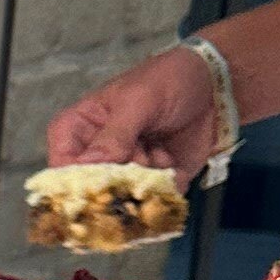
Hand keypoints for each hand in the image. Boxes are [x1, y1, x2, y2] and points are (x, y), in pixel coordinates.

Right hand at [44, 46, 221, 180]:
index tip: (100, 181)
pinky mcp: (154, 180)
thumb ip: (114, 134)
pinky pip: (154, 200)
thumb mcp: (139, 101)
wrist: (217, 86)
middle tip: (141, 156)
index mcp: (80, 128)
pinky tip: (173, 160)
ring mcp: (126, 169)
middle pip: (93, 188)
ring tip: (160, 152)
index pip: (61, 163)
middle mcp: (99, 153)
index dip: (75, 179)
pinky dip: (167, 185)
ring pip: (124, 197)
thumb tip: (89, 166)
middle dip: (119, 179)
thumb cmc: (171, 80)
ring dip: (146, 180)